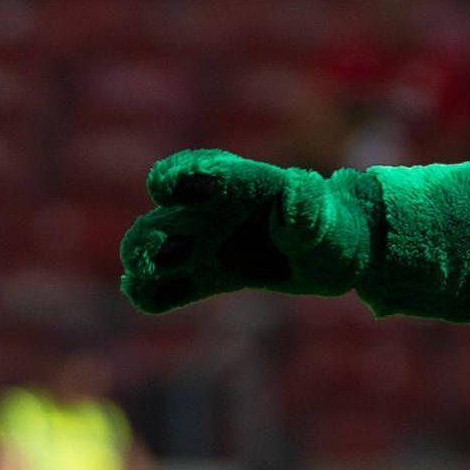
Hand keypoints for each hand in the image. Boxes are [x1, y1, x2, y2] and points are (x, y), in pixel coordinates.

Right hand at [118, 150, 362, 312]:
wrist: (332, 255)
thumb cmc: (331, 231)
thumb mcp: (325, 221)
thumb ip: (307, 208)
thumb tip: (297, 187)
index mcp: (244, 185)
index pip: (206, 171)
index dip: (183, 175)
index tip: (165, 187)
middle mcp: (215, 210)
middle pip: (170, 214)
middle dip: (153, 228)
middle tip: (152, 247)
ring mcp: (207, 243)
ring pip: (161, 247)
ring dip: (144, 257)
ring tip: (138, 274)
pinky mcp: (209, 275)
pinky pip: (174, 283)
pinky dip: (155, 290)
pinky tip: (143, 297)